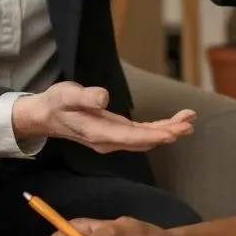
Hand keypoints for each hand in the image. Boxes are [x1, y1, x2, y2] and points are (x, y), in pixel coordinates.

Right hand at [13, 82, 194, 152]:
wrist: (46, 115)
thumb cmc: (56, 103)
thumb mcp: (66, 95)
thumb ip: (85, 97)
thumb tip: (104, 98)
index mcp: (99, 133)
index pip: (132, 138)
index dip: (155, 135)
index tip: (174, 132)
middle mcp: (109, 140)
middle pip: (144, 141)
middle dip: (169, 133)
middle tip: (190, 123)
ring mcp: (114, 138)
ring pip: (146, 139)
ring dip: (168, 131)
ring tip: (189, 120)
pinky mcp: (116, 132)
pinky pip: (141, 134)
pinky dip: (158, 128)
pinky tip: (173, 124)